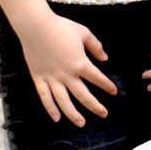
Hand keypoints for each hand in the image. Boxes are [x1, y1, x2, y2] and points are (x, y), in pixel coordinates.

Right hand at [17, 10, 115, 124]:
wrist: (36, 26)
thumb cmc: (61, 27)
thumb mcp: (84, 32)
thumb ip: (96, 46)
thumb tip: (105, 59)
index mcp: (80, 63)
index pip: (97, 78)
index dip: (107, 86)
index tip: (114, 92)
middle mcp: (67, 75)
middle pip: (83, 95)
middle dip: (95, 106)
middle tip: (104, 114)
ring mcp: (52, 78)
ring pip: (64, 101)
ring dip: (73, 114)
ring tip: (81, 123)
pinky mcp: (39, 78)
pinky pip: (44, 97)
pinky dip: (50, 108)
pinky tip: (56, 118)